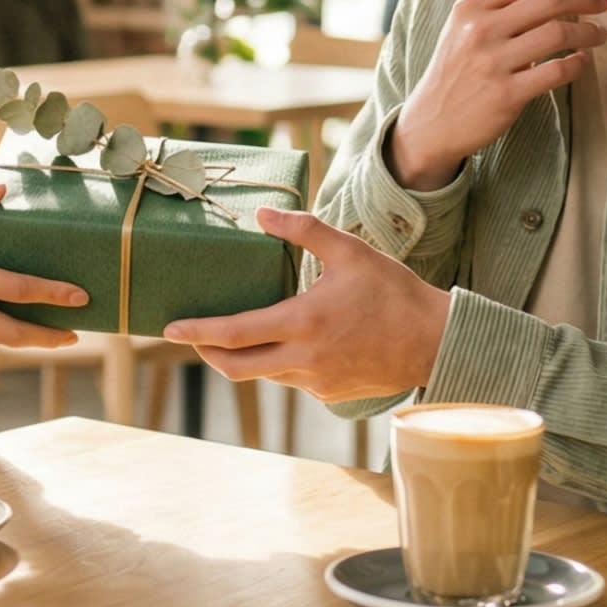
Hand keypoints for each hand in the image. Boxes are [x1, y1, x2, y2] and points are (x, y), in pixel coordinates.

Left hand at [160, 209, 449, 403]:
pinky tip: (285, 344)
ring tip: (234, 335)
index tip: (169, 329)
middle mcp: (304, 359)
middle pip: (237, 367)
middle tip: (189, 337)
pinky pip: (292, 380)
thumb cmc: (394, 292)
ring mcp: (317, 382)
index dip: (198, 332)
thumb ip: (303, 229)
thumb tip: (262, 213)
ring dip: (243, 358)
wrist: (436, 342)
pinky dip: (278, 364)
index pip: (235, 334)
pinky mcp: (330, 394)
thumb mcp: (350, 251)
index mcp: (303, 323)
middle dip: (207, 353)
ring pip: (264, 375)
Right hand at [386, 0, 606, 190]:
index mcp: (471, 6)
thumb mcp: (465, 26)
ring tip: (600, 34)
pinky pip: (556, 71)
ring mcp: (492, 63)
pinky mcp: (506, 95)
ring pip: (558, 33)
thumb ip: (500, 3)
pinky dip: (578, 64)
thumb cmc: (457, 69)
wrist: (432, 121)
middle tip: (603, 2)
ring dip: (589, 31)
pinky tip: (583, 61)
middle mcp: (480, 30)